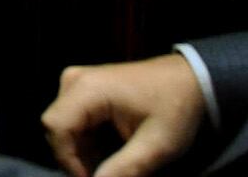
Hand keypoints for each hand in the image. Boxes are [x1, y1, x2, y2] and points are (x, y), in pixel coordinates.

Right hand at [43, 54, 206, 176]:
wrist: (191, 79)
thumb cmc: (175, 107)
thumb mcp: (156, 145)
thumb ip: (125, 169)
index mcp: (88, 88)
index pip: (56, 127)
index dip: (68, 160)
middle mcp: (74, 81)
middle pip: (58, 128)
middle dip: (78, 157)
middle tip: (109, 174)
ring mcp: (77, 81)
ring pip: (65, 126)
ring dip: (85, 151)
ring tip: (116, 162)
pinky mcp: (84, 86)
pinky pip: (74, 119)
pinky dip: (89, 140)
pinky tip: (113, 148)